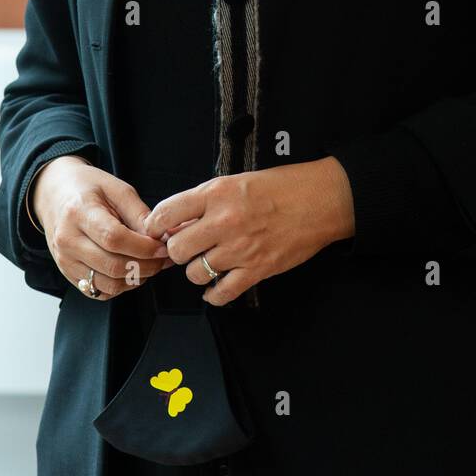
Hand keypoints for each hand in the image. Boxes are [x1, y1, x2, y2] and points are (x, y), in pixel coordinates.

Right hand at [31, 155, 174, 298]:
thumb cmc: (87, 188)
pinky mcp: (68, 274)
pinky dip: (121, 286)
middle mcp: (67, 240)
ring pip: (108, 284)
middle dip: (146, 266)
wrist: (54, 195)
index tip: (163, 246)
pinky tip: (131, 270)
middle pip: (112, 266)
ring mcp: (65, 261)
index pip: (114, 238)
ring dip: (136, 279)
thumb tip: (161, 238)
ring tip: (150, 264)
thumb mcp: (117, 188)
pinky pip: (99, 291)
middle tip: (163, 257)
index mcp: (78, 212)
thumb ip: (139, 214)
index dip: (144, 247)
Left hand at [141, 157, 354, 306]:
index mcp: (217, 193)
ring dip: (197, 270)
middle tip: (188, 247)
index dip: (155, 225)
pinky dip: (214, 294)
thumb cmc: (280, 187)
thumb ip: (205, 200)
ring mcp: (241, 249)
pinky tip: (217, 285)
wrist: (320, 201)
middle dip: (179, 250)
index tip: (156, 230)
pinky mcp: (257, 270)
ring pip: (195, 274)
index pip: (167, 213)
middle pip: (177, 249)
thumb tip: (175, 222)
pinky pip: (221, 294)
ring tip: (208, 262)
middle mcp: (225, 221)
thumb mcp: (236, 181)